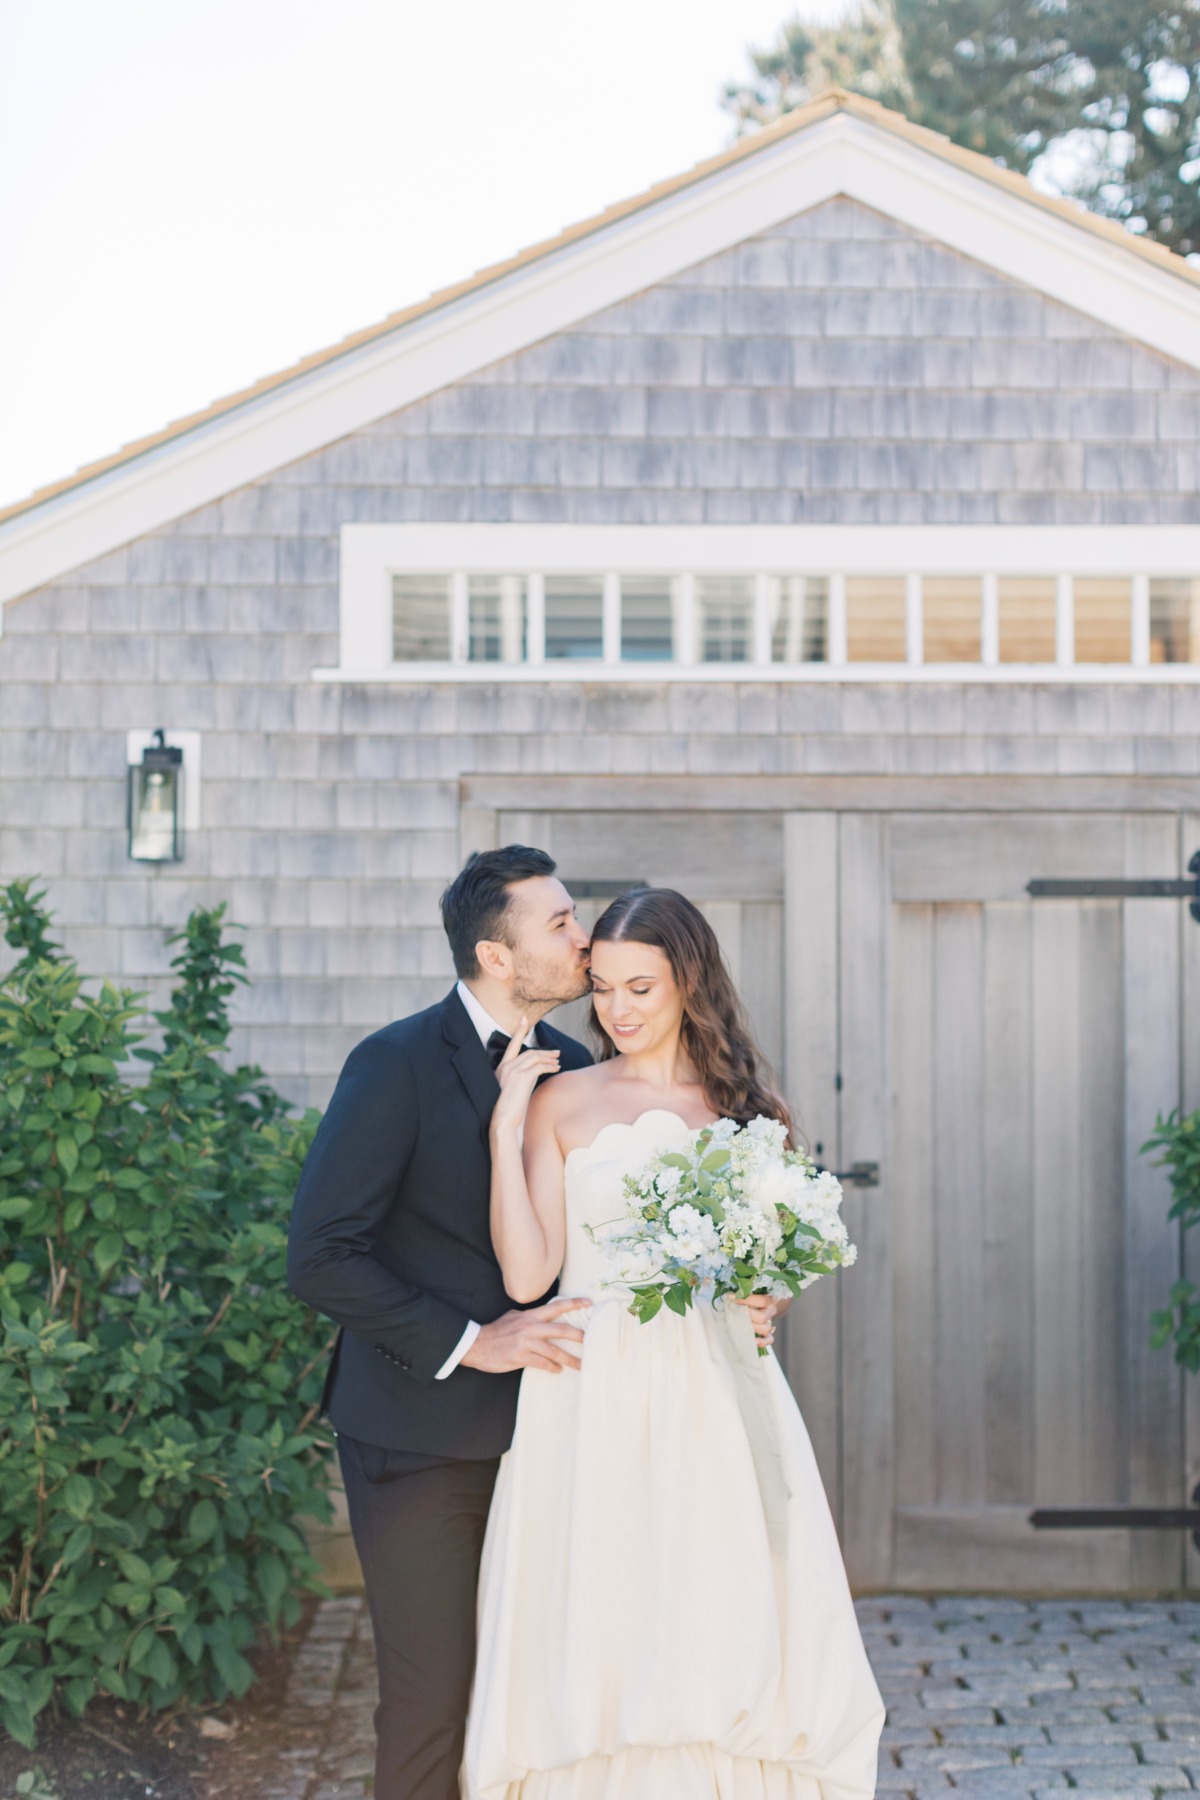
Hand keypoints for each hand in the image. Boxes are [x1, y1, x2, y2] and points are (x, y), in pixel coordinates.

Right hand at [460, 1296, 590, 1373]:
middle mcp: (530, 1326)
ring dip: (570, 1359)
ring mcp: (526, 1342)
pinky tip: (558, 1370)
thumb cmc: (496, 1331)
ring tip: (581, 1364)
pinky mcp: (520, 1356)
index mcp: (530, 1315)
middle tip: (592, 1340)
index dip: (573, 1303)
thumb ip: (529, 1317)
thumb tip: (542, 1318)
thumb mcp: (513, 1317)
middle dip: (579, 1336)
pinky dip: (552, 1367)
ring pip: (554, 1351)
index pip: (556, 1307)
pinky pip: (542, 1363)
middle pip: (561, 1329)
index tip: (589, 1302)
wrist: (476, 1344)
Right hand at [489, 1017, 560, 1135]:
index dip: (519, 1031)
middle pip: (529, 1051)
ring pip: (535, 1057)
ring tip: (558, 1061)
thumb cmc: (509, 1110)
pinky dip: (549, 1066)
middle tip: (556, 1053)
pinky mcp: (521, 1077)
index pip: (512, 1045)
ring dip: (549, 1058)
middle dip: (544, 1051)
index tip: (524, 1019)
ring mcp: (512, 1071)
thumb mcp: (513, 1089)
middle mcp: (505, 1066)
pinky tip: (556, 1068)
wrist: (503, 1121)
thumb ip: (521, 1077)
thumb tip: (535, 1071)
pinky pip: (539, 1067)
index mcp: (501, 1068)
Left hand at [733, 1293, 791, 1349]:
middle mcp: (770, 1312)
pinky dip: (762, 1342)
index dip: (747, 1299)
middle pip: (762, 1317)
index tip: (731, 1297)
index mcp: (768, 1300)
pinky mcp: (768, 1334)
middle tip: (736, 1312)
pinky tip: (753, 1341)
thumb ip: (743, 1294)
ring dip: (752, 1328)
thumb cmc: (750, 1298)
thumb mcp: (749, 1293)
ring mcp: (769, 1323)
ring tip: (741, 1324)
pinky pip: (769, 1340)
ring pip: (765, 1329)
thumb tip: (729, 1296)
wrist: (759, 1307)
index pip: (762, 1301)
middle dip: (747, 1315)